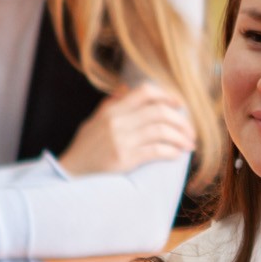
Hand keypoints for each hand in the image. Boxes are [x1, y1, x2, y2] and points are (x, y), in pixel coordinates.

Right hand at [58, 83, 196, 175]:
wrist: (70, 172)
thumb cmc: (85, 147)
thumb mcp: (94, 121)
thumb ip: (110, 104)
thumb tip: (125, 89)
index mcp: (112, 110)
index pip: (145, 92)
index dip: (167, 96)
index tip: (180, 105)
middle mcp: (117, 122)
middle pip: (159, 112)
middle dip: (181, 121)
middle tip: (191, 131)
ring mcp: (121, 141)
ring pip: (161, 131)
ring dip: (180, 137)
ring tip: (189, 145)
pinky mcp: (124, 159)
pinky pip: (156, 151)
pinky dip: (171, 151)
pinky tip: (177, 154)